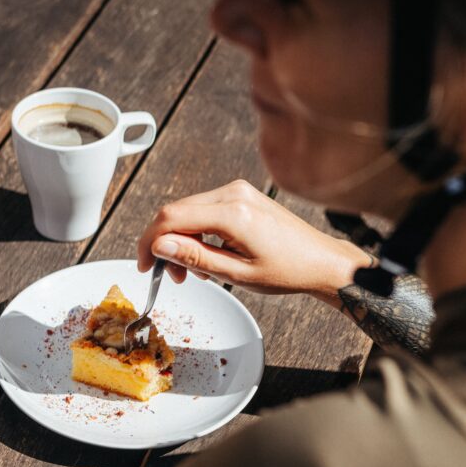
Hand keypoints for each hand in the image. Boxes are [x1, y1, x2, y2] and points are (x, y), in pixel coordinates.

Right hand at [137, 180, 372, 300]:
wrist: (320, 261)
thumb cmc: (288, 270)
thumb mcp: (237, 274)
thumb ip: (195, 257)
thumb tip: (159, 246)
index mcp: (233, 213)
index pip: (172, 217)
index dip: (150, 241)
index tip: (145, 265)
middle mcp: (233, 193)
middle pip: (176, 211)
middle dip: (165, 244)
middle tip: (171, 276)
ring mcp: (238, 191)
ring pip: (189, 211)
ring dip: (181, 240)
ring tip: (194, 272)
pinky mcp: (241, 195)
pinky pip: (205, 210)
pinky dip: (197, 233)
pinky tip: (207, 256)